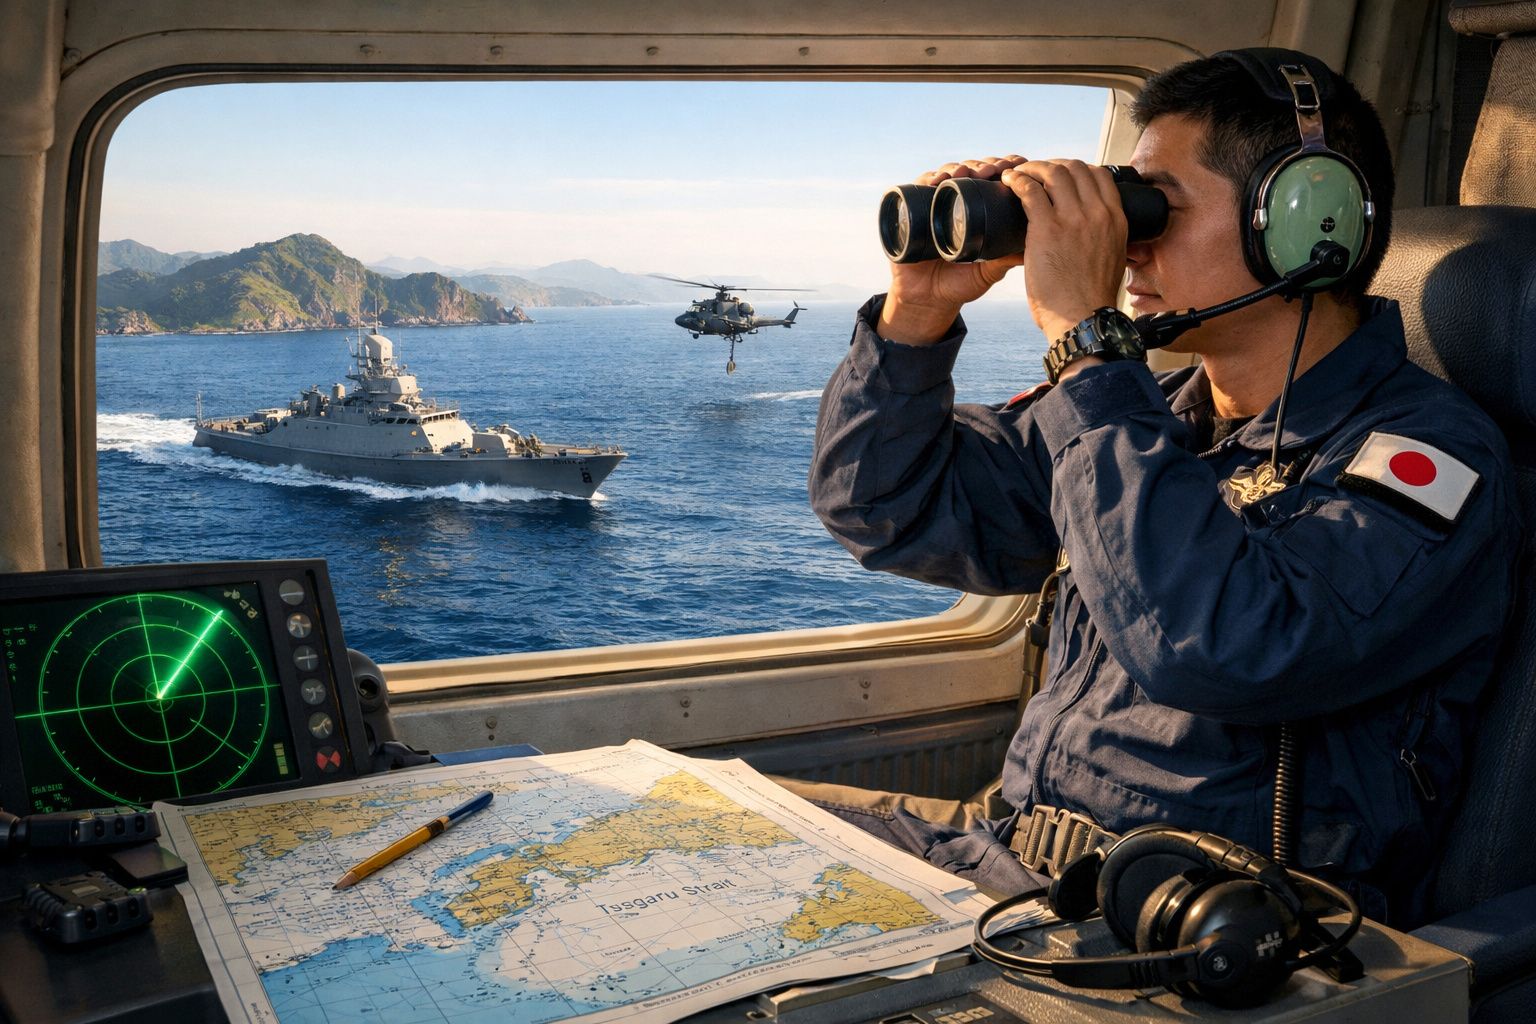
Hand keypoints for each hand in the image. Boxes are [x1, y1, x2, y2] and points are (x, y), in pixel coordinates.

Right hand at [879, 155, 1028, 344]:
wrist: (927, 301)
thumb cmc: (960, 285)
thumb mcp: (989, 270)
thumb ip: (1008, 259)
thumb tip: (1035, 246)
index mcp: (981, 209)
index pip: (996, 177)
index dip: (1006, 166)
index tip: (1017, 166)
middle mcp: (958, 202)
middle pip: (974, 170)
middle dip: (985, 165)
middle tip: (993, 170)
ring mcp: (935, 204)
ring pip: (949, 173)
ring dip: (959, 168)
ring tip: (966, 173)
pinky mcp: (912, 210)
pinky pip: (919, 186)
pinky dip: (928, 178)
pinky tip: (937, 180)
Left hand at [998, 160, 1126, 341]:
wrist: (1083, 321)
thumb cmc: (1090, 300)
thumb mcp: (1110, 259)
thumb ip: (1101, 239)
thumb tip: (1086, 234)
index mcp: (1116, 219)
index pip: (1099, 175)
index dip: (1076, 168)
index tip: (1059, 175)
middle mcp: (1098, 213)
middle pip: (1075, 168)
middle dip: (1051, 165)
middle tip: (1034, 172)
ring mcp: (1074, 219)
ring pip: (1053, 173)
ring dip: (1032, 168)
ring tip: (1018, 173)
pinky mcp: (1048, 229)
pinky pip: (1031, 191)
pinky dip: (1017, 180)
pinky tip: (1009, 181)